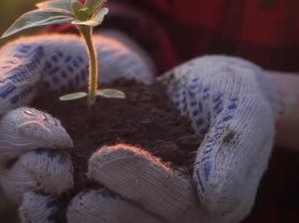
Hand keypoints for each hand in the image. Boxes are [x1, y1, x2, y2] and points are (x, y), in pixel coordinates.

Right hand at [0, 32, 154, 220]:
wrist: (111, 72)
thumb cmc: (64, 61)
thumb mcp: (35, 57)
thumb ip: (8, 76)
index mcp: (1, 128)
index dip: (23, 138)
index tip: (57, 131)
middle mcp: (19, 161)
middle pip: (15, 181)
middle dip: (41, 171)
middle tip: (68, 156)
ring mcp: (49, 180)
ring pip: (40, 203)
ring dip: (57, 196)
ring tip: (83, 189)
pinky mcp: (80, 190)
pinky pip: (67, 211)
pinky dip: (74, 211)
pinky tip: (90, 205)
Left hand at [67, 56, 280, 221]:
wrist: (215, 89)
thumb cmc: (233, 92)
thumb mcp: (243, 108)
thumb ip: (232, 149)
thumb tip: (215, 201)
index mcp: (222, 198)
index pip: (180, 202)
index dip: (141, 183)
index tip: (103, 159)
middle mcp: (192, 213)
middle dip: (112, 212)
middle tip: (76, 201)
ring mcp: (164, 209)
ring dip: (96, 221)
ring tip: (60, 210)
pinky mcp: (140, 198)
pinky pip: (116, 209)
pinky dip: (85, 207)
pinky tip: (56, 202)